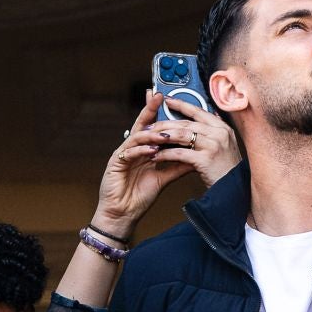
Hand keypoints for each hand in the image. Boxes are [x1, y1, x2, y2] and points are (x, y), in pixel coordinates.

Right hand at [89, 91, 241, 240]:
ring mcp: (123, 154)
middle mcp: (132, 148)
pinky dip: (140, 150)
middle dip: (150, 109)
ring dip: (151, 134)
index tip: (169, 98)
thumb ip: (178, 166)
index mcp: (143, 149)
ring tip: (165, 133)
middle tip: (160, 96)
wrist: (123, 215)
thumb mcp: (164, 178)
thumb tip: (196, 156)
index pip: (152, 127)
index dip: (159, 111)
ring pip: (136, 137)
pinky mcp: (115, 164)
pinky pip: (128, 153)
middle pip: (142, 124)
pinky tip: (151, 150)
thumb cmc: (140, 197)